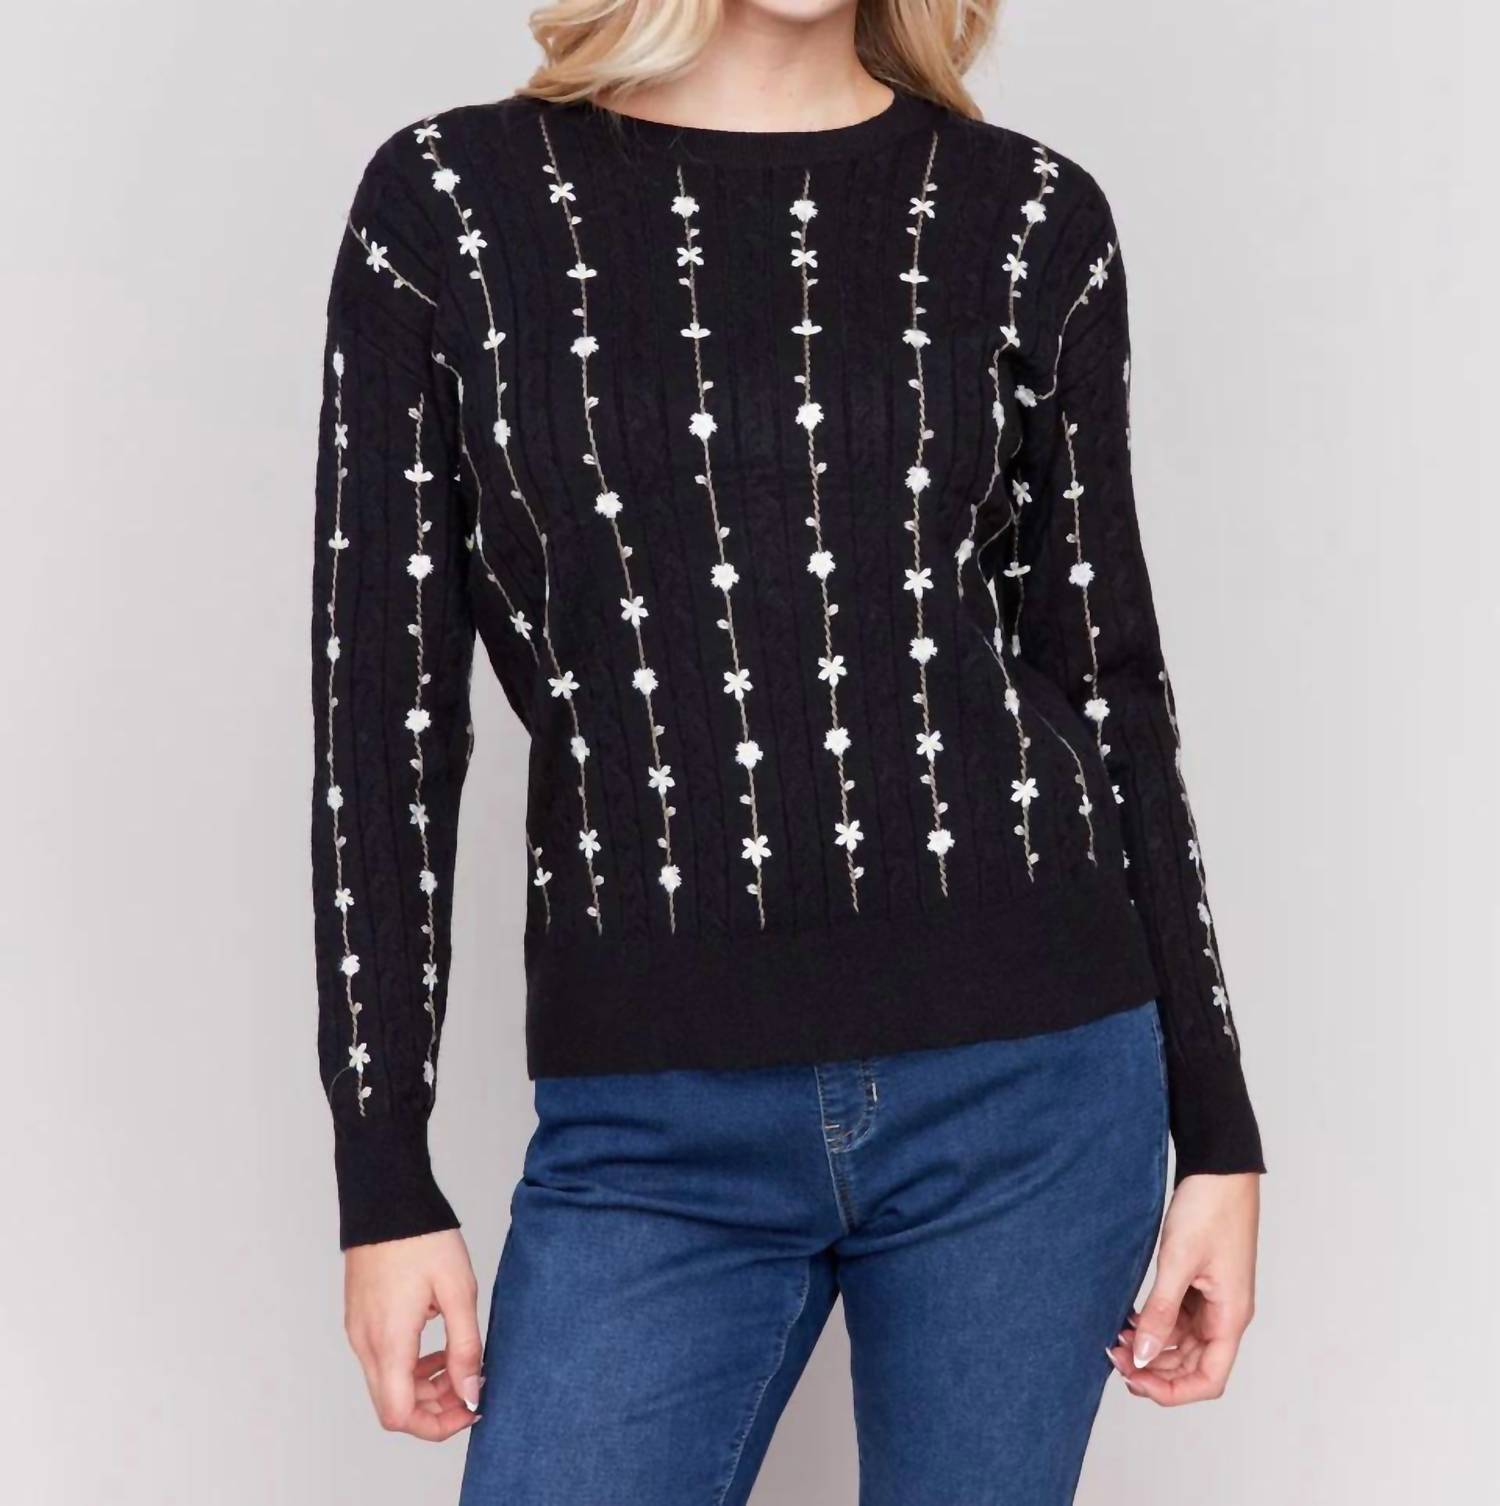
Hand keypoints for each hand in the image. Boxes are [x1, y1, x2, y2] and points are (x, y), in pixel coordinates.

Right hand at [344, 1227, 484, 1439]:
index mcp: (389, 1342)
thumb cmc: (423, 1238)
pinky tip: (436, 1345)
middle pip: (393, 1406)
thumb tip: (472, 1392)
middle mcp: (365, 1344)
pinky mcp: (359, 1319)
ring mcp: (358, 1332)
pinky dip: (409, 1366)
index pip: (400, 1416)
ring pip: (387, 1385)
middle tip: (471, 1387)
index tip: (470, 1407)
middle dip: (434, 1408)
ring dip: (423, 1387)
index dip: (437, 1425)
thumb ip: (465, 1347)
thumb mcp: (458, 1291)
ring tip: (459, 1364)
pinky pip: (382, 1361)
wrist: (386, 1200)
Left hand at [1106, 1171, 1259, 1404]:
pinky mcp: (1201, 1283)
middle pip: (1192, 1365)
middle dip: (1154, 1368)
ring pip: (1183, 1343)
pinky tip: (1129, 1317)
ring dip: (1152, 1346)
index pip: (1209, 1379)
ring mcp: (1214, 1299)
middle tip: (1112, 1356)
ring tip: (1115, 1337)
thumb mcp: (1178, 1262)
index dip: (1172, 1391)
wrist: (1219, 1169)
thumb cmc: (1209, 1209)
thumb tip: (1141, 1355)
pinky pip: (1180, 1318)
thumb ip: (1161, 1311)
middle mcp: (1226, 1314)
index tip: (1134, 1379)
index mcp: (1231, 1316)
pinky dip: (1155, 1323)